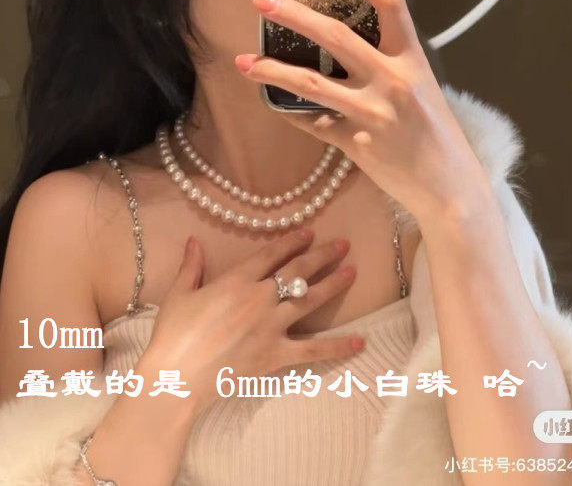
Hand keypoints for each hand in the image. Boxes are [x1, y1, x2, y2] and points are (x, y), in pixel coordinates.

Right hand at [143, 229, 361, 419]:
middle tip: (343, 244)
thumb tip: (193, 240)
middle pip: (297, 271)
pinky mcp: (276, 355)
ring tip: (352, 272)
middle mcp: (259, 298)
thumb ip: (191, 266)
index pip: (271, 255)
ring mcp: (271, 327)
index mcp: (236, 281)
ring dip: (333, 285)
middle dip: (322, 255)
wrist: (175, 378)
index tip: (309, 232)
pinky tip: (361, 342)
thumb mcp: (178, 294)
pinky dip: (338, 346)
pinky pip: (313, 350)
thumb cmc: (172, 335)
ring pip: (309, 300)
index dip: (292, 241)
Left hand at [235, 0, 494, 221]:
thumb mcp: (422, 88)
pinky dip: (290, 112)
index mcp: (413, 60)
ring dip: (273, 70)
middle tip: (261, 1)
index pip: (390, 5)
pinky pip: (312, 123)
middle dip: (294, 15)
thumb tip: (344, 40)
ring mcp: (372, 114)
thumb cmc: (435, 133)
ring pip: (311, 84)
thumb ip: (389, 62)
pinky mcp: (354, 144)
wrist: (449, 188)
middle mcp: (393, 81)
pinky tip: (271, 102)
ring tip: (244, 60)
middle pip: (336, 37)